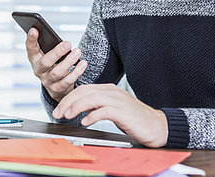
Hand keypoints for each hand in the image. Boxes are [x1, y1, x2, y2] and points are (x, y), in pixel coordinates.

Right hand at [25, 27, 87, 101]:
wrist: (58, 86)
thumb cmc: (54, 63)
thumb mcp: (49, 54)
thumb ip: (50, 45)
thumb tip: (59, 37)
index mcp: (34, 58)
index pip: (30, 48)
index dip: (31, 39)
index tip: (34, 29)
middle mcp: (39, 70)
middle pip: (45, 62)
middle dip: (57, 52)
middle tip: (68, 44)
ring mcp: (47, 81)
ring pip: (57, 72)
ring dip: (69, 61)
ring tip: (78, 52)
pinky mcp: (58, 89)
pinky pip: (68, 81)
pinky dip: (76, 72)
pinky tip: (83, 63)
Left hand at [52, 83, 167, 146]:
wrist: (156, 126)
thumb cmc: (134, 119)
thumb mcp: (113, 110)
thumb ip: (98, 107)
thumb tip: (81, 110)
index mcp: (109, 89)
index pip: (83, 89)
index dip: (68, 98)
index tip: (59, 108)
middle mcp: (112, 91)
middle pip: (84, 91)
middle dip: (67, 102)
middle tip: (57, 113)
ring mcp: (118, 100)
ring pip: (91, 98)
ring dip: (75, 107)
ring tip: (67, 115)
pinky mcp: (123, 111)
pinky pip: (103, 110)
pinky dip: (91, 116)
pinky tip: (84, 122)